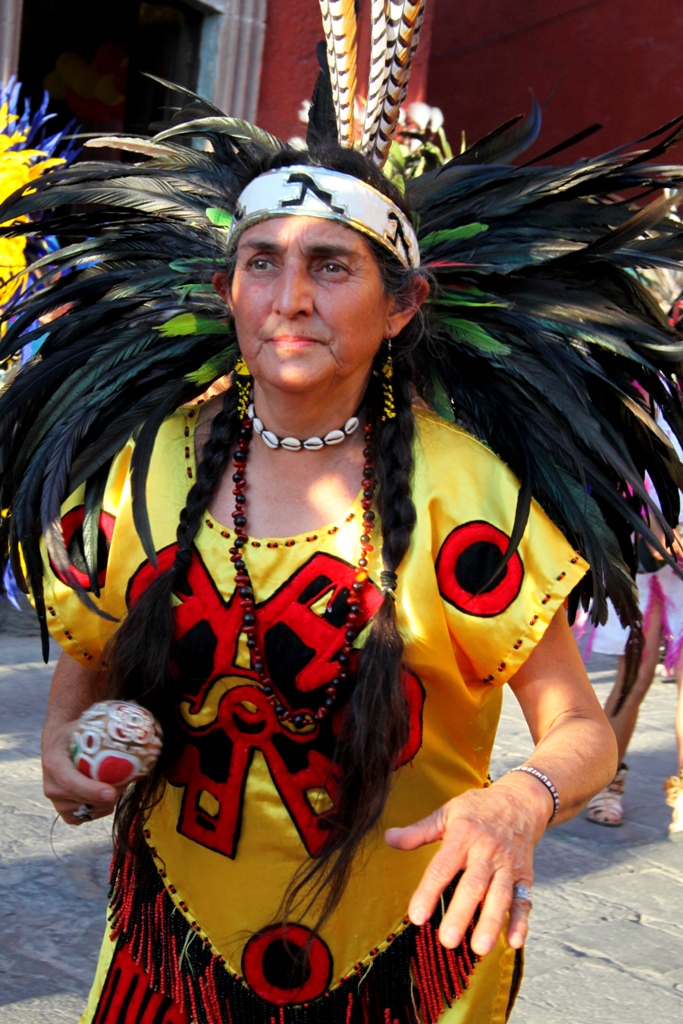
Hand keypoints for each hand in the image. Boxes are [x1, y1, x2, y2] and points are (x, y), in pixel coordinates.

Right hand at [42, 719, 120, 824]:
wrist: (59, 745)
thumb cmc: (77, 733)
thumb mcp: (85, 725)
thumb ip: (106, 731)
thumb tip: (140, 736)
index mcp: (54, 763)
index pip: (70, 782)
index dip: (91, 790)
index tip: (111, 792)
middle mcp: (51, 787)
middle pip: (84, 801)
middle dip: (110, 795)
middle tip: (127, 780)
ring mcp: (58, 803)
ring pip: (91, 811)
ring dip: (108, 801)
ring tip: (117, 783)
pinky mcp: (66, 813)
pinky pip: (89, 817)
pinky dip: (103, 808)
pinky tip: (108, 793)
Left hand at [385, 780, 546, 955]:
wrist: (521, 800)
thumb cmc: (478, 809)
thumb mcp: (447, 812)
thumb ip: (419, 831)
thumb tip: (388, 838)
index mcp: (464, 835)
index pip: (443, 866)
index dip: (429, 892)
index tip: (416, 916)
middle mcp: (487, 851)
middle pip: (473, 885)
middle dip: (461, 914)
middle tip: (447, 941)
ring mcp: (508, 865)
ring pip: (500, 896)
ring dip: (491, 923)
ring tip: (480, 949)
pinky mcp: (524, 875)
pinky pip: (524, 900)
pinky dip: (521, 922)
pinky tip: (514, 943)